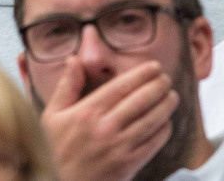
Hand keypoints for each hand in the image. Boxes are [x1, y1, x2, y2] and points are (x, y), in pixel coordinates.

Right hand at [41, 59, 177, 180]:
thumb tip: (74, 59)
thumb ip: (66, 87)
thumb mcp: (51, 115)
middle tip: (165, 78)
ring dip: (165, 105)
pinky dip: (163, 130)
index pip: (121, 86)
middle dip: (158, 86)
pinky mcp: (129, 164)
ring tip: (172, 96)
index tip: (153, 66)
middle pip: (140, 100)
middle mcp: (106, 127)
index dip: (141, 74)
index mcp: (87, 112)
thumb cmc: (57, 148)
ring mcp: (120, 147)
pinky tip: (167, 121)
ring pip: (151, 120)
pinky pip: (153, 143)